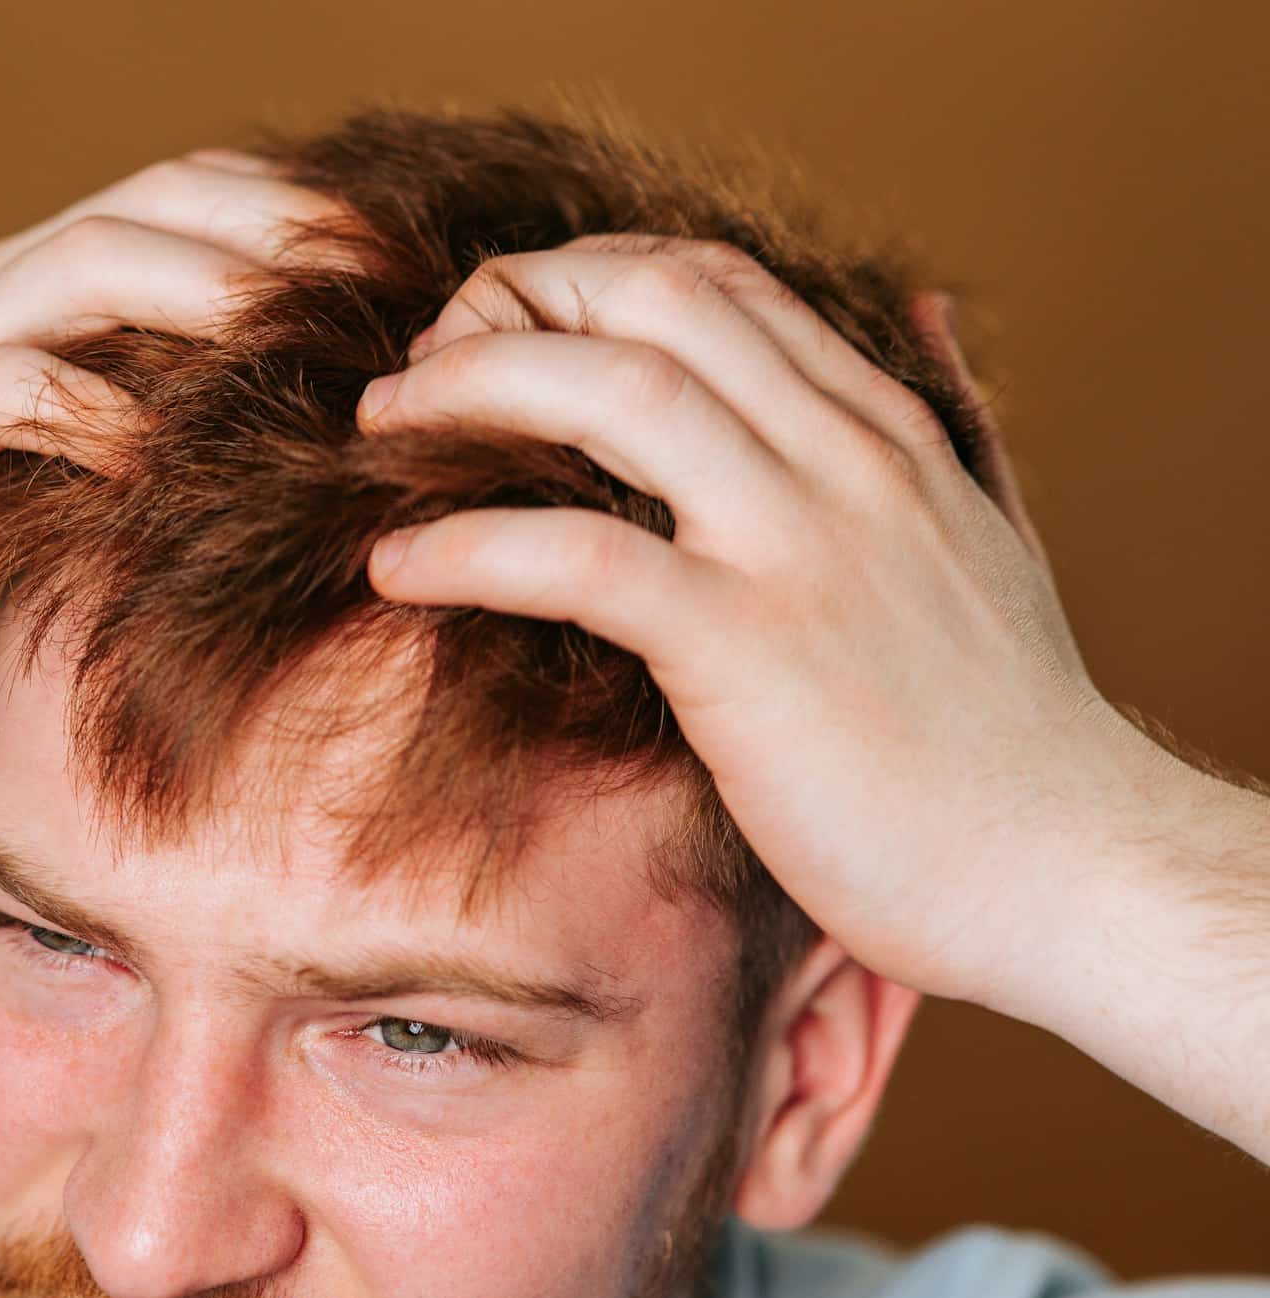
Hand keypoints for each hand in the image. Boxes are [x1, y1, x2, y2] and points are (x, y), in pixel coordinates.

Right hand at [0, 150, 342, 672]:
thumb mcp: (4, 479)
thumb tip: (222, 482)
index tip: (395, 272)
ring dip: (206, 288)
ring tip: (303, 333)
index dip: (286, 219)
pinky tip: (162, 455)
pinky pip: (6, 390)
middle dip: (280, 227)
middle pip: (153, 205)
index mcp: (21, 299)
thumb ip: (94, 450)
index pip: (171, 208)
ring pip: (89, 267)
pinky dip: (92, 408)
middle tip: (393, 277)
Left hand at [357, 237, 1175, 1003]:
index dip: (582, 278)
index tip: (503, 333)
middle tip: (421, 375)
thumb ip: (955, 418)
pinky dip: (468, 543)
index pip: (716, 282)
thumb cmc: (1013, 733)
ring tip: (381, 432)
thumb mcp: (996, 535)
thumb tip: (926, 309)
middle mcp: (844, 461)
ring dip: (472, 389)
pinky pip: (578, 556)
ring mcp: (799, 544)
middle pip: (650, 297)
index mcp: (884, 432)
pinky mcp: (749, 648)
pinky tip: (396, 566)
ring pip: (612, 390)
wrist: (1066, 870)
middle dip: (511, 305)